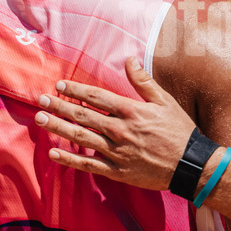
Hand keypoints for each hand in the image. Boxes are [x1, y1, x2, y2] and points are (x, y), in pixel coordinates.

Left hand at [35, 56, 196, 191]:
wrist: (190, 165)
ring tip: (40, 119)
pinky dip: (69, 159)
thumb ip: (144, 81)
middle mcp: (119, 130)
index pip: (95, 97)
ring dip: (58, 127)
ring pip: (80, 138)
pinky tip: (53, 152)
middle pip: (82, 116)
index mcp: (130, 111)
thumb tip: (129, 60)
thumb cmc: (179, 130)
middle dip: (59, 106)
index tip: (59, 85)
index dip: (75, 90)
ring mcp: (116, 152)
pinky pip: (88, 165)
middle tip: (40, 100)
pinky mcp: (117, 171)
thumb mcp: (165, 101)